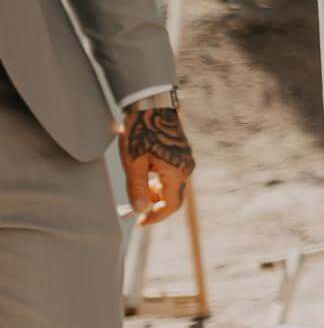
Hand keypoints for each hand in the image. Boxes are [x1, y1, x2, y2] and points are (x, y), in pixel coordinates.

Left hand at [118, 100, 192, 225]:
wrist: (152, 105)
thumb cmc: (140, 132)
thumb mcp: (133, 163)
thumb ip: (137, 189)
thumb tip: (140, 211)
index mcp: (176, 172)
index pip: (171, 205)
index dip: (156, 216)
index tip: (140, 222)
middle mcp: (186, 168)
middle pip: (174, 197)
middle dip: (155, 206)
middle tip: (135, 209)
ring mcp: (186, 160)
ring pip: (173, 187)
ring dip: (157, 194)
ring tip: (137, 191)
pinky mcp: (182, 154)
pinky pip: (173, 176)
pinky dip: (160, 182)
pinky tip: (146, 176)